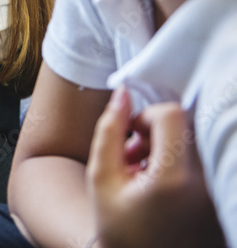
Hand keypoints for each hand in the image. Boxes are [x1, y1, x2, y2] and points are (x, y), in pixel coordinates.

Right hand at [87, 87, 225, 247]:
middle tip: (133, 157)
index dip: (145, 116)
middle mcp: (205, 183)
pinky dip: (179, 164)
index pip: (173, 114)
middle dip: (155, 133)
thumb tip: (122, 93)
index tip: (129, 136)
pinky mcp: (221, 199)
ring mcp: (218, 193)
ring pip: (194, 143)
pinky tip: (159, 186)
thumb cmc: (119, 228)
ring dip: (166, 147)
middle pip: (186, 127)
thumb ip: (109, 131)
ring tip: (142, 174)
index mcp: (174, 178)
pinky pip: (203, 163)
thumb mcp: (101, 177)